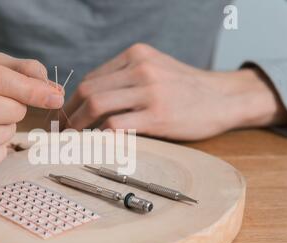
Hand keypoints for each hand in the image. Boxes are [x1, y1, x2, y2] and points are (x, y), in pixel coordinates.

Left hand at [65, 43, 286, 139]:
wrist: (224, 98)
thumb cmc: (186, 89)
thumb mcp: (156, 69)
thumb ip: (126, 78)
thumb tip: (91, 100)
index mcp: (136, 55)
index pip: (92, 78)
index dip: (73, 99)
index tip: (66, 116)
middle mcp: (140, 68)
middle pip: (88, 90)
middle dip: (69, 113)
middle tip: (63, 130)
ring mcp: (149, 90)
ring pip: (97, 105)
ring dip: (79, 124)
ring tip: (74, 138)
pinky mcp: (158, 114)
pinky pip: (117, 124)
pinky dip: (100, 134)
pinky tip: (96, 142)